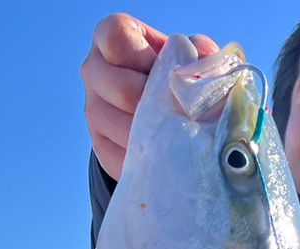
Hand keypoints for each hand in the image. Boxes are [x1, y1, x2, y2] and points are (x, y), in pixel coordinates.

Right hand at [82, 14, 219, 180]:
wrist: (161, 113)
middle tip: (181, 110)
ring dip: (156, 134)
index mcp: (111, 38)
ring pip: (122, 126)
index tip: (165, 69)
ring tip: (180, 134)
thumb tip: (206, 63)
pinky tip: (168, 154)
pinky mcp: (100, 146)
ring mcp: (93, 110)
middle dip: (157, 102)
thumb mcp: (188, 55)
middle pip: (121, 88)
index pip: (116, 38)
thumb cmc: (176, 75)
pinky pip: (124, 156)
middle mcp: (94, 71)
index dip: (144, 55)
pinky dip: (151, 158)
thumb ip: (198, 52)